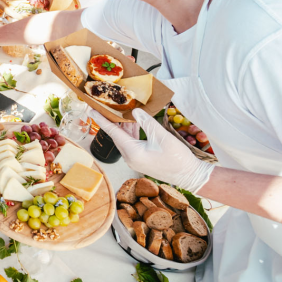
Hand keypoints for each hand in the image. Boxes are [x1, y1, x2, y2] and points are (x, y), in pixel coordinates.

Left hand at [96, 108, 214, 192]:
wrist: (190, 176)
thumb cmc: (177, 158)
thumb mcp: (161, 136)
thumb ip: (146, 122)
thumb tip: (135, 111)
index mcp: (132, 152)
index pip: (112, 132)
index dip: (101, 120)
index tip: (91, 110)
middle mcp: (130, 157)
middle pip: (117, 135)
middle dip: (111, 120)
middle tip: (105, 106)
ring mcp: (135, 160)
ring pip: (125, 139)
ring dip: (123, 126)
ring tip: (119, 110)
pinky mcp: (141, 160)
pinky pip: (132, 143)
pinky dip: (131, 132)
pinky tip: (133, 121)